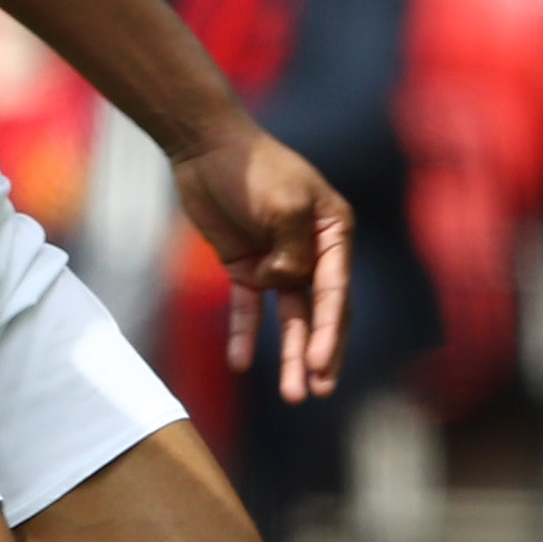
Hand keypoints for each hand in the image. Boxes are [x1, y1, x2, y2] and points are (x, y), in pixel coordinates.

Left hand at [173, 125, 350, 400]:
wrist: (206, 146)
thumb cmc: (255, 168)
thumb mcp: (285, 204)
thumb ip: (292, 252)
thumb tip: (282, 285)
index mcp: (333, 233)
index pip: (336, 290)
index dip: (329, 331)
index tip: (319, 364)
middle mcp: (311, 250)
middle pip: (320, 311)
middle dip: (319, 353)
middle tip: (318, 391)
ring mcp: (278, 261)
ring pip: (288, 317)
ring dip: (289, 354)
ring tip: (291, 394)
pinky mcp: (245, 265)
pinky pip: (248, 307)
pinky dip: (245, 334)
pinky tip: (239, 362)